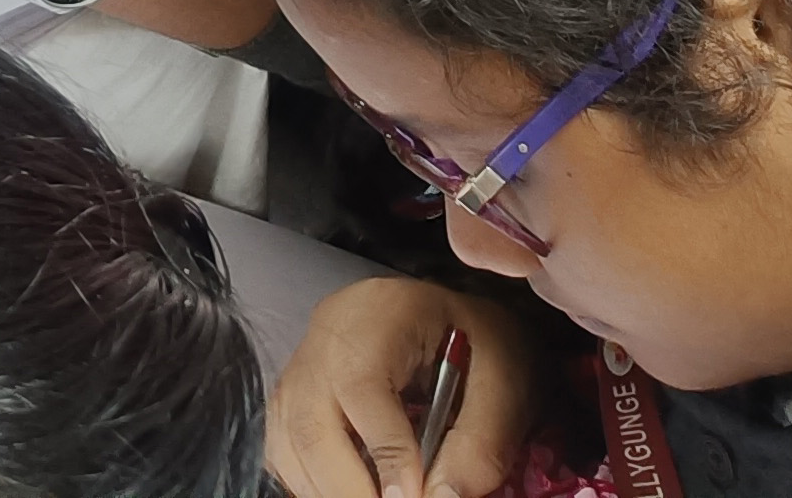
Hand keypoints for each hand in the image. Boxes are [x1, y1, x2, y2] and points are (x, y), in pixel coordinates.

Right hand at [270, 281, 540, 497]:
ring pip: (288, 439)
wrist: (455, 320)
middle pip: (310, 419)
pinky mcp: (295, 392)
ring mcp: (302, 363)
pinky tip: (353, 491)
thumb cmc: (483, 343)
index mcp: (380, 313)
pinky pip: (285, 446)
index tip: (416, 496)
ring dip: (326, 489)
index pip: (362, 385)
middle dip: (347, 486)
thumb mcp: (506, 382)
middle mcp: (325, 335)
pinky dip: (314, 483)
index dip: (386, 450)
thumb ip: (480, 442)